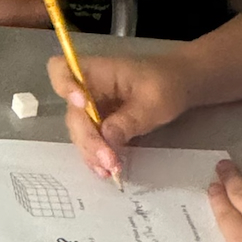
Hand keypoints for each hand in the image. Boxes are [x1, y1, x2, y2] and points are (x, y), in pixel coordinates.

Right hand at [47, 48, 191, 180]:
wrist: (180, 86)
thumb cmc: (166, 83)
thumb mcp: (154, 100)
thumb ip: (130, 119)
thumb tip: (106, 137)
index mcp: (97, 71)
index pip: (61, 70)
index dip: (64, 86)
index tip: (82, 104)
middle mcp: (87, 90)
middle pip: (73, 113)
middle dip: (88, 138)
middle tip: (108, 159)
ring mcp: (91, 110)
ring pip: (79, 133)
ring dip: (92, 153)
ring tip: (110, 170)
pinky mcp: (98, 126)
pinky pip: (90, 142)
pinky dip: (96, 157)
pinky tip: (107, 171)